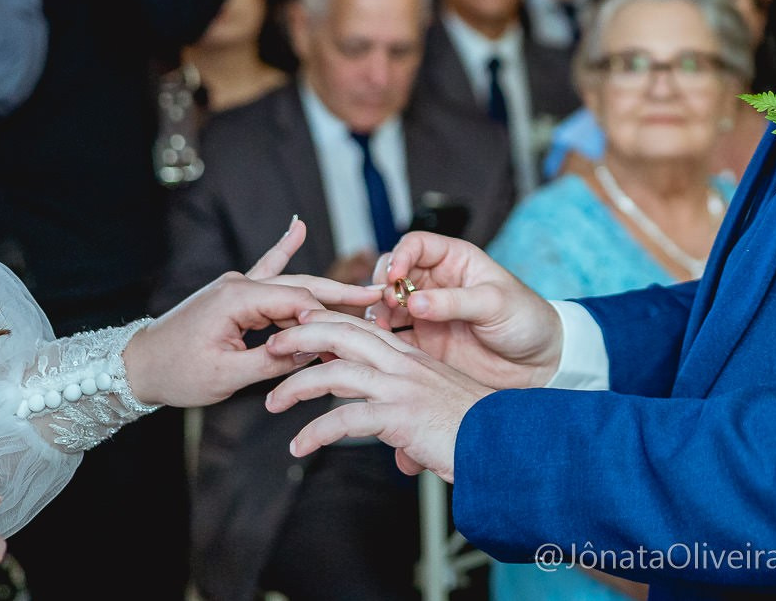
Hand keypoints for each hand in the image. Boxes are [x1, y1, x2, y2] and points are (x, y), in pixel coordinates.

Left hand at [123, 219, 384, 406]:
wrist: (136, 365)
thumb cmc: (177, 373)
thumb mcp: (227, 377)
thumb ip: (273, 363)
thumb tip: (314, 350)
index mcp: (238, 299)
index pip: (297, 301)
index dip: (330, 313)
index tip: (363, 322)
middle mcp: (239, 283)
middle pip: (301, 287)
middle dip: (341, 294)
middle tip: (379, 297)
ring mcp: (236, 284)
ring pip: (290, 286)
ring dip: (324, 292)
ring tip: (363, 291)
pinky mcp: (233, 292)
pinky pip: (266, 270)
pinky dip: (283, 249)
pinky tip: (298, 226)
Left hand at [265, 311, 491, 480]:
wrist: (504, 442)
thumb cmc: (475, 430)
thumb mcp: (437, 412)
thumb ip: (414, 421)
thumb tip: (401, 453)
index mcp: (412, 357)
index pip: (362, 327)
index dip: (327, 321)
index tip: (298, 325)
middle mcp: (404, 365)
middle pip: (343, 335)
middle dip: (301, 335)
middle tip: (271, 346)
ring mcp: (401, 388)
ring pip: (336, 373)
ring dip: (296, 385)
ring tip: (272, 401)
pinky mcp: (400, 417)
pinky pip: (345, 421)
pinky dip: (315, 433)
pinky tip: (300, 446)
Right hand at [375, 232, 560, 389]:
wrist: (539, 362)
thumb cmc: (526, 319)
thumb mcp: (494, 303)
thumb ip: (454, 302)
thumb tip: (414, 302)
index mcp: (455, 261)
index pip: (416, 245)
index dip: (400, 256)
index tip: (395, 277)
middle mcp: (436, 284)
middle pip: (393, 274)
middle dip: (383, 286)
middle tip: (387, 305)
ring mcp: (428, 314)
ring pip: (387, 306)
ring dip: (378, 313)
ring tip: (381, 327)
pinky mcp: (424, 343)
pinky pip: (394, 338)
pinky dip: (382, 340)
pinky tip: (382, 346)